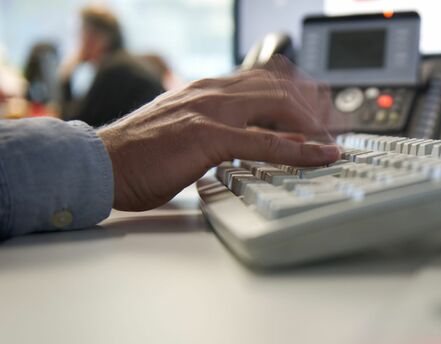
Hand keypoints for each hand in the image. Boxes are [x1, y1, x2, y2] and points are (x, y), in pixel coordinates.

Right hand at [98, 60, 340, 210]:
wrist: (101, 164)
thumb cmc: (140, 155)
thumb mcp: (191, 134)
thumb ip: (227, 131)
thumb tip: (268, 142)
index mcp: (209, 89)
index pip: (266, 79)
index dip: (301, 92)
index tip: (322, 109)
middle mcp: (213, 92)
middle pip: (280, 87)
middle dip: (315, 106)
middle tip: (337, 127)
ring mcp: (211, 110)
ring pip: (278, 105)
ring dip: (314, 122)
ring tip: (335, 139)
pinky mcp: (207, 135)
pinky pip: (265, 141)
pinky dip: (299, 148)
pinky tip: (321, 154)